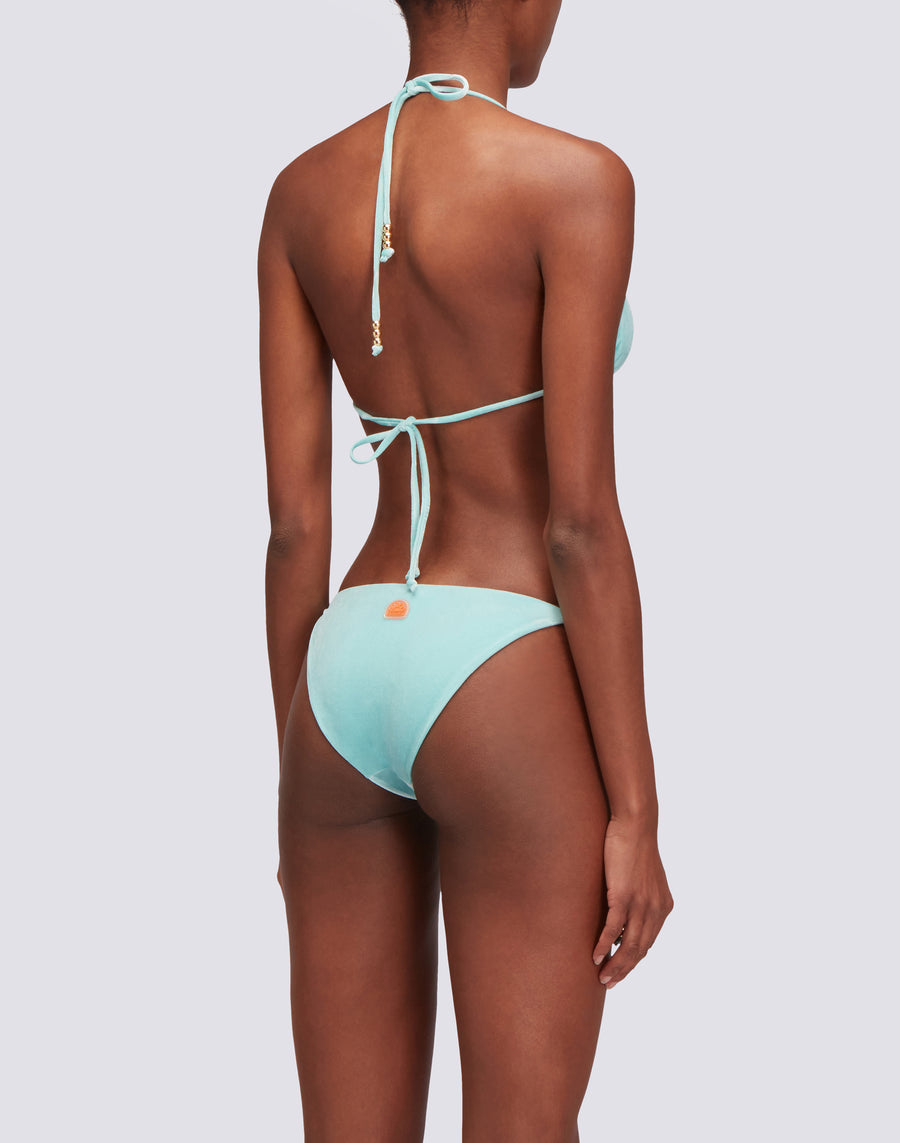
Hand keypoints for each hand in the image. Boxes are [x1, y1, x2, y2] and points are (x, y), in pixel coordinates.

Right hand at [592, 816, 673, 987]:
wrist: (636, 825)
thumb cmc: (635, 846)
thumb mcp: (644, 877)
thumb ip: (640, 896)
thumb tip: (623, 913)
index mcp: (662, 906)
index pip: (648, 942)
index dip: (634, 960)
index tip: (621, 972)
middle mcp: (655, 909)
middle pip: (641, 950)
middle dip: (625, 970)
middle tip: (609, 983)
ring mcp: (640, 903)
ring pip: (629, 944)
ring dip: (615, 964)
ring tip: (602, 977)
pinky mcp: (623, 895)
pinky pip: (614, 928)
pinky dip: (605, 944)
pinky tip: (595, 955)